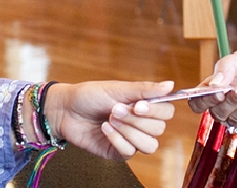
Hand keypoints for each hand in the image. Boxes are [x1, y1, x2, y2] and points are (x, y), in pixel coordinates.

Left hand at [45, 81, 176, 159]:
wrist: (66, 110)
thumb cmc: (90, 95)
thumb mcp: (118, 89)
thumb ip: (145, 89)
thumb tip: (170, 84)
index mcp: (144, 106)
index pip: (166, 112)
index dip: (156, 111)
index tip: (138, 106)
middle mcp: (140, 124)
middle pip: (159, 129)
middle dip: (136, 120)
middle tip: (115, 109)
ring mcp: (130, 139)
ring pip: (149, 145)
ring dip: (129, 131)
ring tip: (111, 119)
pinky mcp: (118, 152)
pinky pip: (129, 152)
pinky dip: (117, 139)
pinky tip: (104, 129)